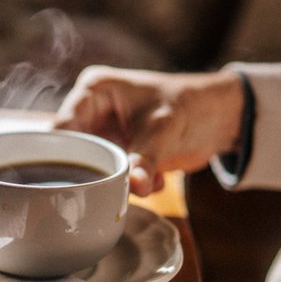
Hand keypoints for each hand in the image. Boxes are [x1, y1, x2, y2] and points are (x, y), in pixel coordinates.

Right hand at [54, 65, 245, 195]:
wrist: (219, 118)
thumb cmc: (190, 106)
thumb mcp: (164, 131)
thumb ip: (145, 158)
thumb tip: (135, 188)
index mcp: (93, 90)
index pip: (61, 128)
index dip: (62, 157)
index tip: (73, 185)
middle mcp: (90, 110)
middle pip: (70, 151)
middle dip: (94, 174)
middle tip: (113, 191)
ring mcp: (102, 133)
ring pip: (89, 168)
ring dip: (116, 181)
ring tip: (147, 178)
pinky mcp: (116, 152)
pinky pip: (109, 176)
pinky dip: (131, 184)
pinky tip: (156, 179)